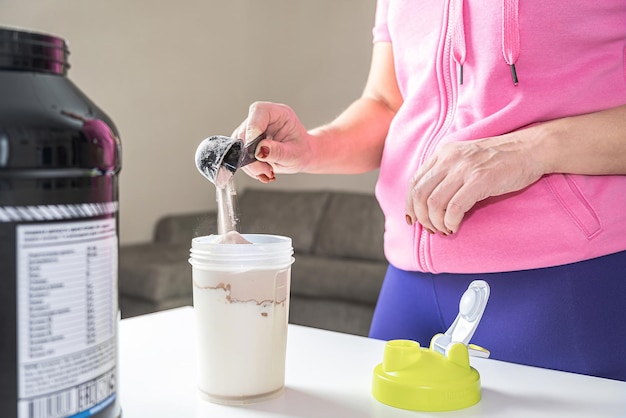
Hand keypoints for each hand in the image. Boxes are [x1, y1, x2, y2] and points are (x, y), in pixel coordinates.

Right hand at [231, 101, 312, 182]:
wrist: (302, 157)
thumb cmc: (302, 151)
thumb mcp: (294, 155)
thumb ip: (278, 152)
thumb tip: (260, 150)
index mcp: (278, 113)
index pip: (258, 112)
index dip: (253, 130)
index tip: (255, 151)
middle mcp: (263, 118)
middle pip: (245, 131)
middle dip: (252, 155)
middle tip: (266, 170)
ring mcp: (253, 129)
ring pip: (239, 145)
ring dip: (250, 164)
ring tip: (267, 172)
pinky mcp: (247, 141)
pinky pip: (240, 153)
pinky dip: (249, 167)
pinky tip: (263, 171)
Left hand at [405, 129, 545, 234]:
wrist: (530, 149)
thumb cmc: (500, 159)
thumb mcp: (466, 159)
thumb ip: (447, 174)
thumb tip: (429, 203)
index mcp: (443, 153)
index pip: (415, 182)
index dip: (410, 204)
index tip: (413, 219)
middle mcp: (449, 158)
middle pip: (419, 194)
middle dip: (421, 217)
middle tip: (431, 229)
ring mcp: (464, 168)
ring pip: (433, 203)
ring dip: (435, 223)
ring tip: (444, 230)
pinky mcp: (479, 180)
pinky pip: (453, 208)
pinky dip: (450, 222)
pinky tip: (455, 227)